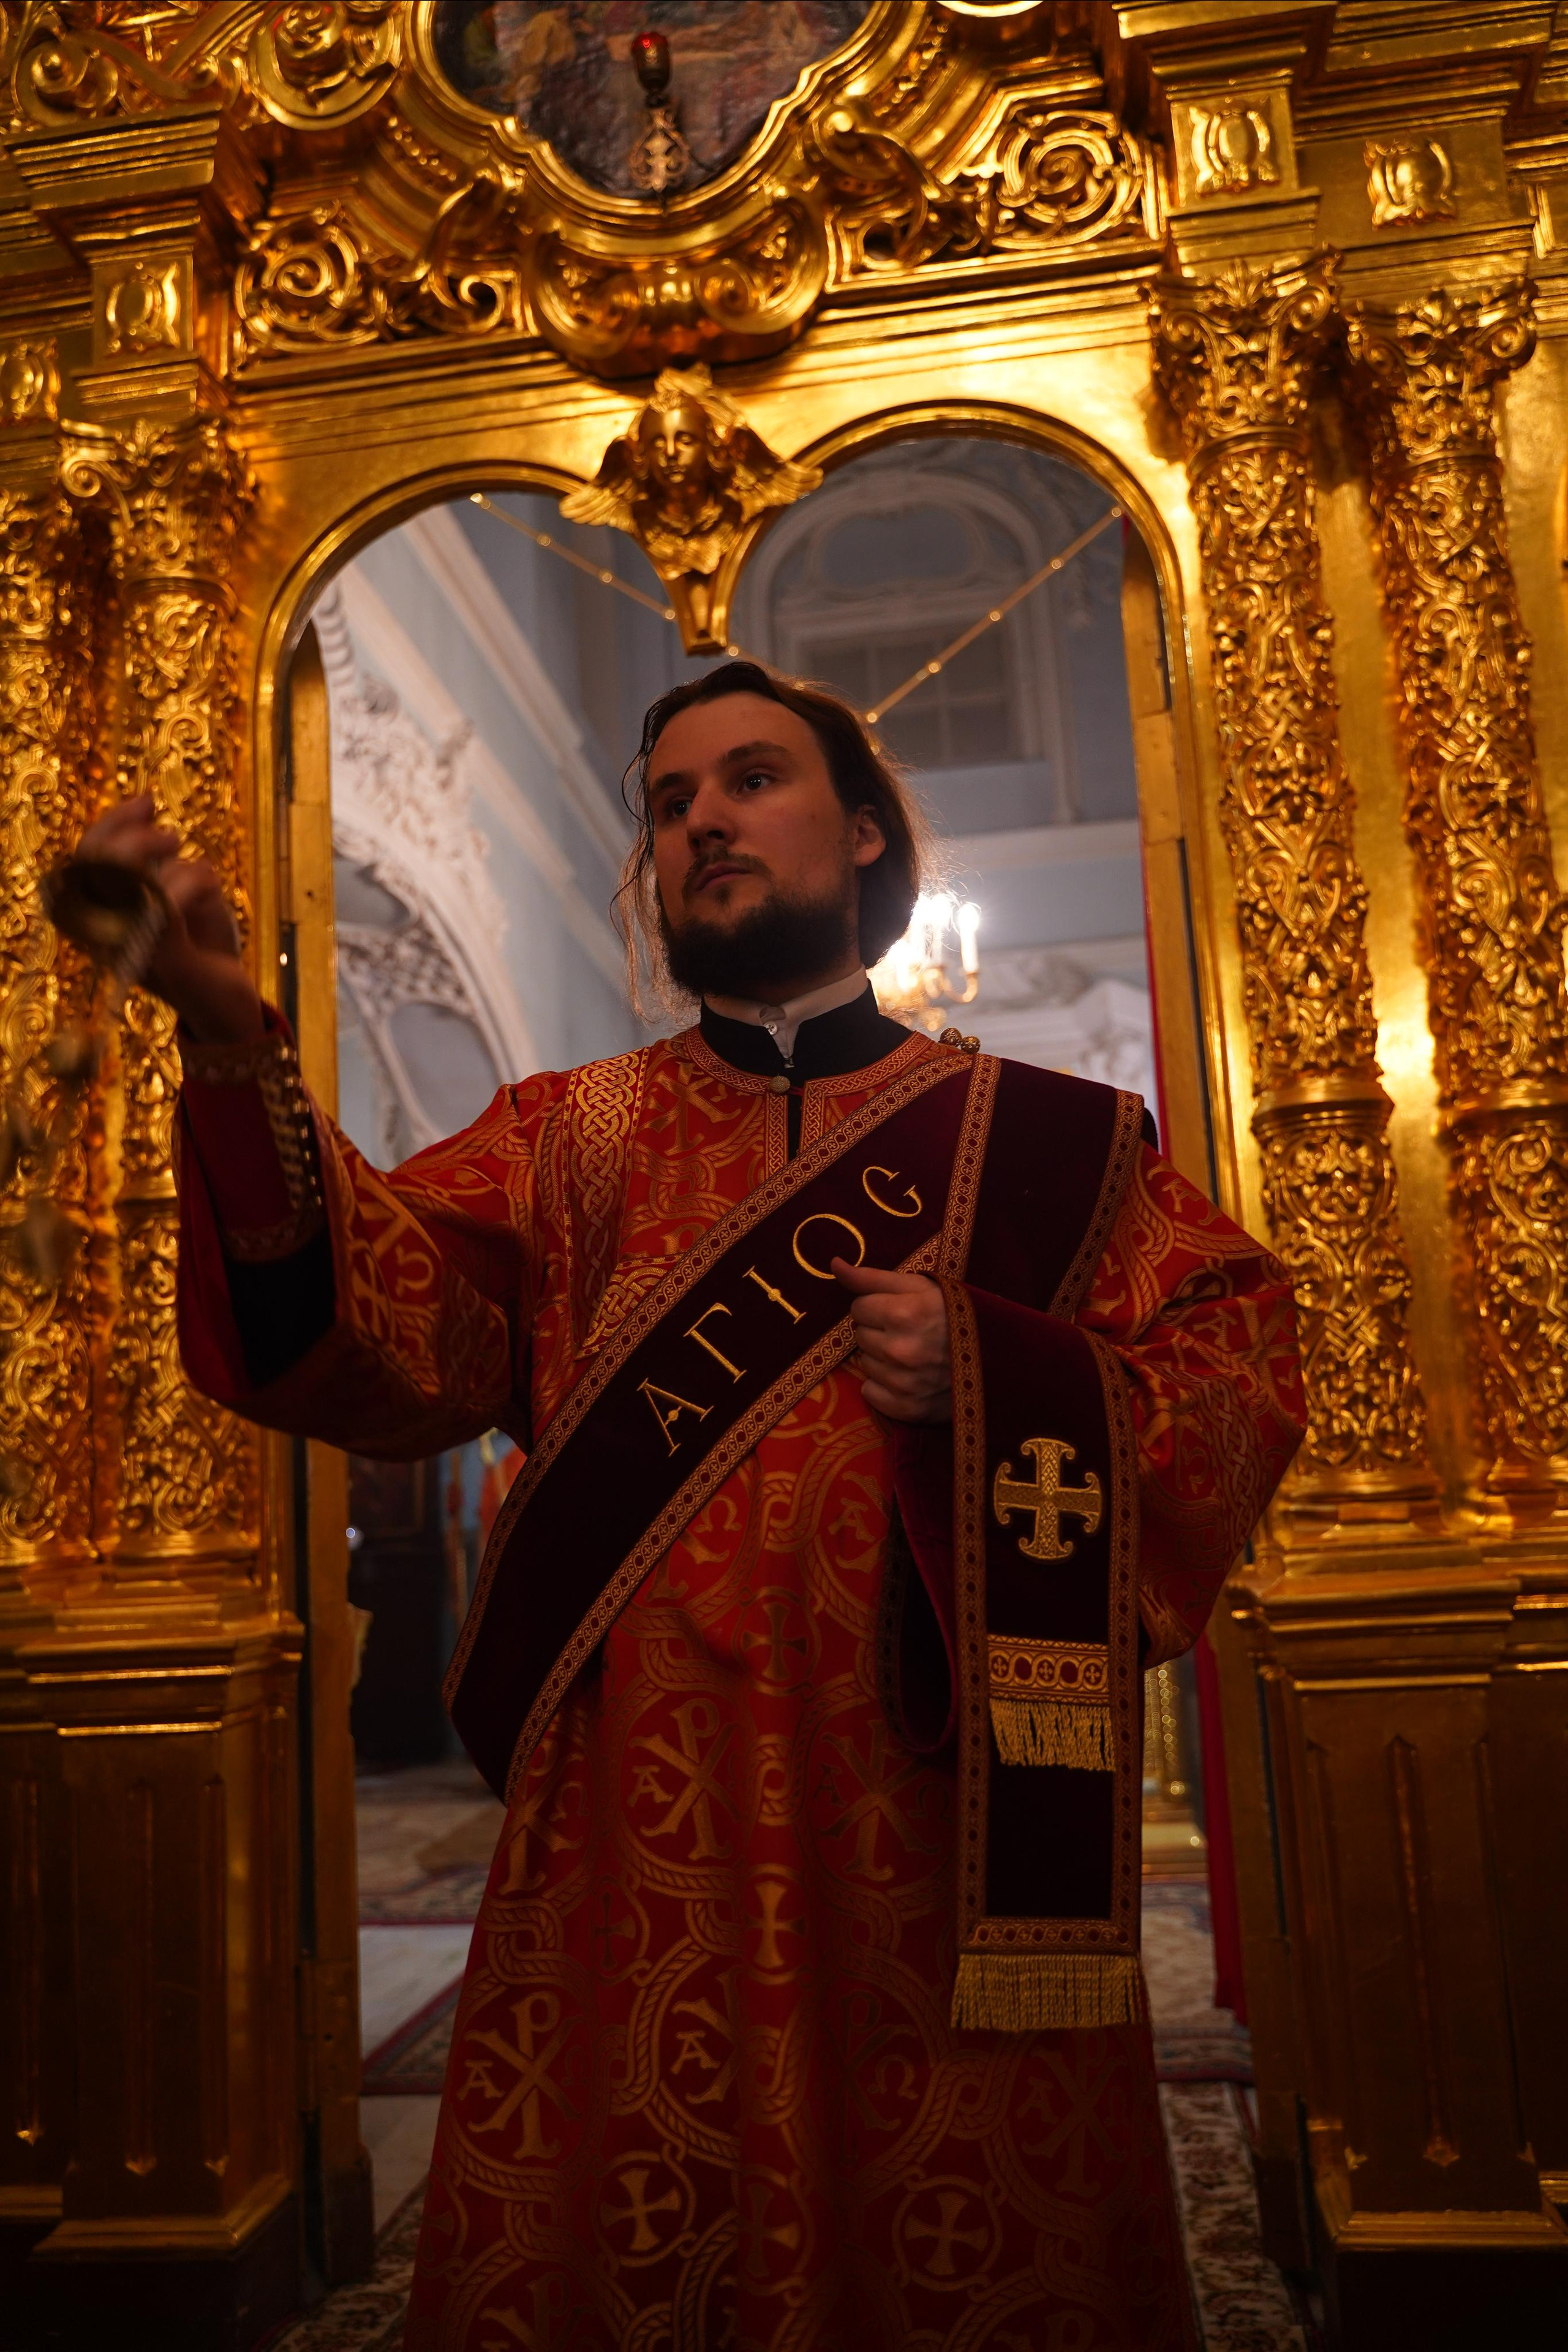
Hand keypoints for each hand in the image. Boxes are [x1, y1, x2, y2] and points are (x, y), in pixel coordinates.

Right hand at [73, 794, 263, 1043]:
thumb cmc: (200, 945)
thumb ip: (154, 858)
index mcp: (101, 918)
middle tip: (173, 837)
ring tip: (195, 866)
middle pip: (97, 864)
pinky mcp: (165, 960)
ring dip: (169, 862)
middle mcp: (106, 935)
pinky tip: (210, 890)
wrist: (229, 1004)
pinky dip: (194, 883)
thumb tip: (143, 802)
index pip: (84, 859)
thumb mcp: (175, 890)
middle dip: (136, 837)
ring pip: (130, 878)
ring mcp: (132, 948)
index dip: (113, 822)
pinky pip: (167, 901)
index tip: (147, 801)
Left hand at [833, 1258, 951, 1423]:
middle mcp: (902, 1351)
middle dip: (878, 1331)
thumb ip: (872, 1277)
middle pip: (859, 1336)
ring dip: (881, 1358)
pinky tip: (908, 1377)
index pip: (858, 1307)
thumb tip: (833, 1264)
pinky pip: (870, 1393)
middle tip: (908, 1332)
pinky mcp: (909, 1409)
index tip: (899, 1311)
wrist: (999, 1357)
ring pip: (864, 1364)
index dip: (877, 1306)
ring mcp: (905, 1384)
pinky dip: (883, 1386)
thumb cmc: (956, 1315)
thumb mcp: (921, 1286)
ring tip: (911, 1354)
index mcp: (906, 1314)